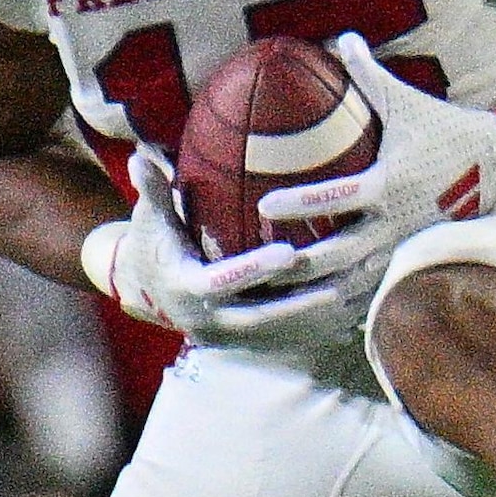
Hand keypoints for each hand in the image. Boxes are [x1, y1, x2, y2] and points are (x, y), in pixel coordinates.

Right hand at [90, 153, 338, 334]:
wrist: (148, 289)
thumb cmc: (154, 243)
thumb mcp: (150, 218)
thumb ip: (152, 190)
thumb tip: (141, 155)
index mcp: (185, 287)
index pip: (221, 282)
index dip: (254, 270)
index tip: (289, 252)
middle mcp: (208, 319)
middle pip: (260, 315)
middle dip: (300, 301)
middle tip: (339, 279)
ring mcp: (229, 334)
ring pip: (280, 330)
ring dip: (317, 314)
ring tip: (354, 291)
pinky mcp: (245, 341)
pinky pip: (286, 338)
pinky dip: (318, 326)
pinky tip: (353, 308)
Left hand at [260, 37, 495, 285]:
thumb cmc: (444, 131)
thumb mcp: (406, 102)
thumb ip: (368, 75)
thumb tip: (340, 38)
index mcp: (391, 182)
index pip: (338, 197)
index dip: (301, 204)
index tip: (264, 206)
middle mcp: (396, 222)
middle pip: (340, 253)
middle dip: (299, 263)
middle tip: (260, 263)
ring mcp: (403, 247)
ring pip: (353, 282)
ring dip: (315, 291)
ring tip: (276, 295)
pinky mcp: (409, 261)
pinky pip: (370, 289)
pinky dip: (339, 300)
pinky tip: (308, 307)